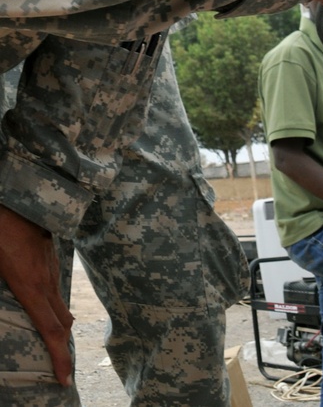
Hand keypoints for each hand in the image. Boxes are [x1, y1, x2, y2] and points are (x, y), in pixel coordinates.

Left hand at [0, 207, 72, 385]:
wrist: (21, 195)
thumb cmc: (1, 232)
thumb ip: (1, 289)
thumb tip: (1, 305)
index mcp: (31, 287)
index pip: (52, 330)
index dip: (60, 357)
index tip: (64, 379)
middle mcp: (47, 280)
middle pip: (62, 322)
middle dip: (63, 348)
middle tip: (59, 368)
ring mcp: (52, 267)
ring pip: (60, 303)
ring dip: (58, 325)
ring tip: (51, 340)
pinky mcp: (51, 256)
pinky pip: (55, 287)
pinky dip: (53, 304)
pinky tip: (42, 304)